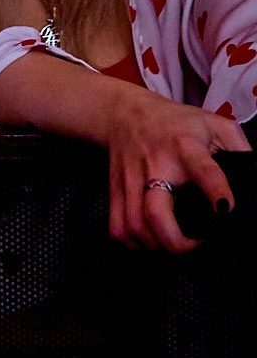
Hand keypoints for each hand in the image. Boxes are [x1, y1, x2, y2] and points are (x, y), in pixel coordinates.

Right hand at [102, 87, 247, 251]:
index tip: (227, 212)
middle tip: (196, 243)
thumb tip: (255, 180)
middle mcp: (156, 166)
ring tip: (174, 241)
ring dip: (156, 244)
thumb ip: (240, 148)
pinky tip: (149, 238)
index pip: (205, 172)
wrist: (124, 112)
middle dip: (177, 242)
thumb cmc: (176, 122)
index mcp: (186, 147)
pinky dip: (132, 242)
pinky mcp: (115, 189)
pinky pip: (117, 227)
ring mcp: (131, 180)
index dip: (218, 195)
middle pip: (156, 213)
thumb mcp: (214, 124)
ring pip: (134, 225)